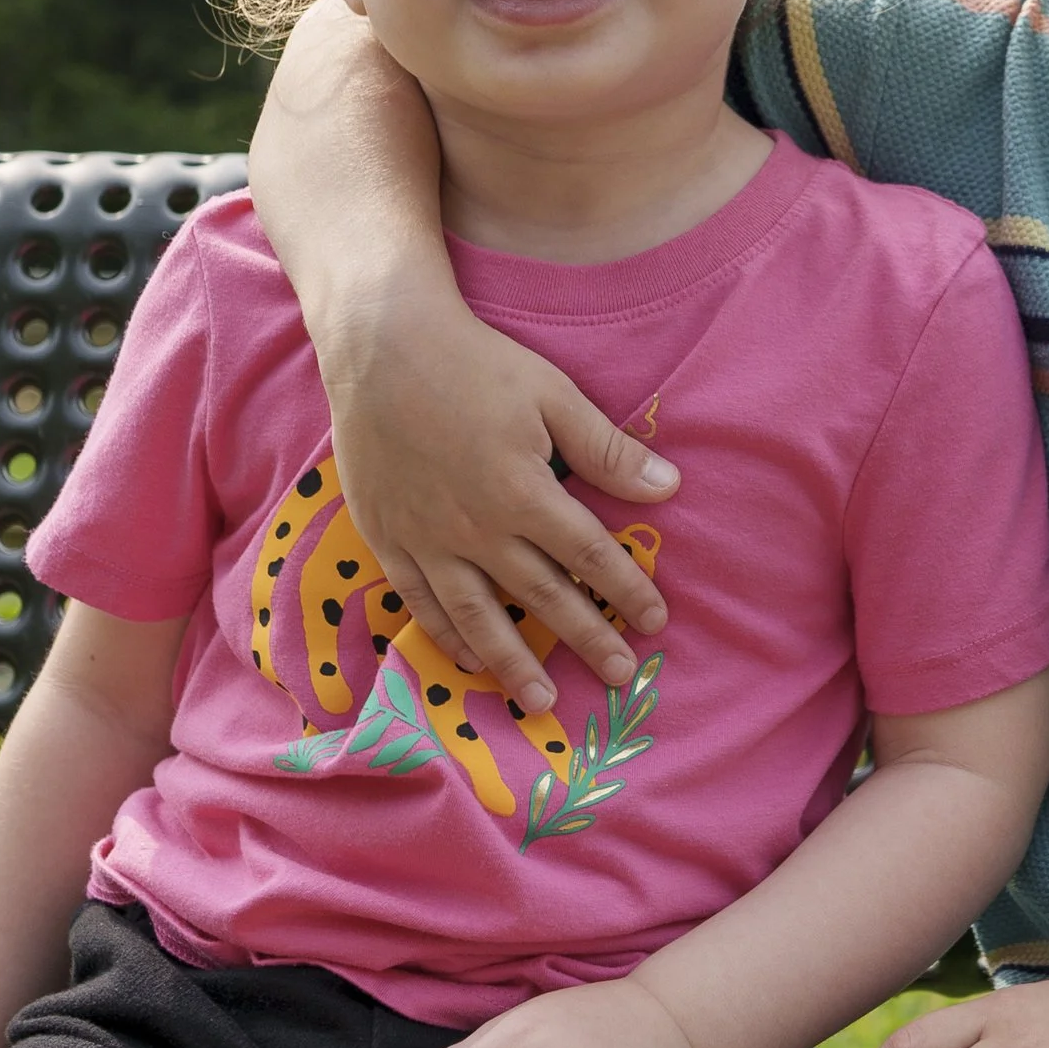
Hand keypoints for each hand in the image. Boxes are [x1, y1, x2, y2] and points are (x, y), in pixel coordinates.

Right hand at [318, 279, 678, 711]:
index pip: (588, 555)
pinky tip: (466, 661)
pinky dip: (445, 636)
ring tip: (540, 701)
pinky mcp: (387, 536)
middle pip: (541, 596)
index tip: (655, 623)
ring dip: (512, 662)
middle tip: (618, 679)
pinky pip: (419, 601)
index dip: (626, 591)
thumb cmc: (473, 363)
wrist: (379, 346)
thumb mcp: (552, 394)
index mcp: (523, 492)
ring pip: (477, 615)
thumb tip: (669, 488)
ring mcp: (428, 538)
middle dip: (585, 639)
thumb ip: (607, 449)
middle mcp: (477, 528)